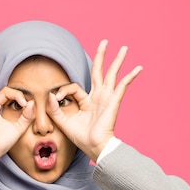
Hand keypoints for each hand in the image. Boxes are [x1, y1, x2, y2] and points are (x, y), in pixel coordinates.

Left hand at [46, 40, 142, 161]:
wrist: (95, 147)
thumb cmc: (81, 138)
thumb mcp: (63, 122)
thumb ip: (54, 109)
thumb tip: (50, 94)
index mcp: (87, 101)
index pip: (74, 87)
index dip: (63, 90)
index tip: (56, 98)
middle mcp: (98, 97)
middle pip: (99, 71)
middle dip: (101, 56)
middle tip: (105, 41)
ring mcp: (107, 98)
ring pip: (112, 74)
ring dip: (117, 60)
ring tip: (124, 48)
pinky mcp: (113, 101)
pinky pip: (123, 86)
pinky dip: (130, 76)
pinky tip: (138, 68)